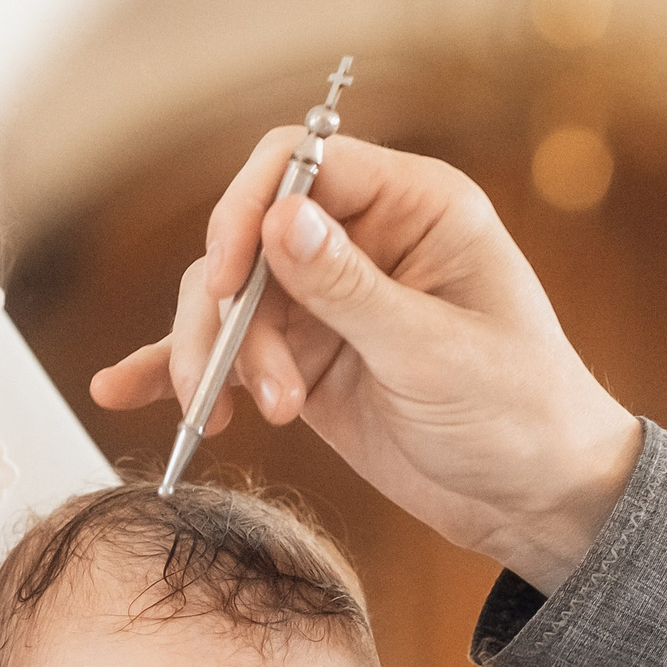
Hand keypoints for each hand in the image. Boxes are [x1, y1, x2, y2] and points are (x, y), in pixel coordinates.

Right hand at [89, 132, 642, 591]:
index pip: (300, 164)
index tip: (228, 278)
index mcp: (413, 206)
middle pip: (249, 239)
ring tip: (253, 421)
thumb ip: (352, 290)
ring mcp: (329, 304)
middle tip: (254, 389)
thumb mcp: (436, 353)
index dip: (248, 209)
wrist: (540, 502)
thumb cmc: (521, 415)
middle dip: (233, 314)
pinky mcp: (306, 363)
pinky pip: (230, 354)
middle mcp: (362, 242)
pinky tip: (126, 389)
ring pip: (229, 301)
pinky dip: (184, 370)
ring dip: (219, 360)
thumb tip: (280, 218)